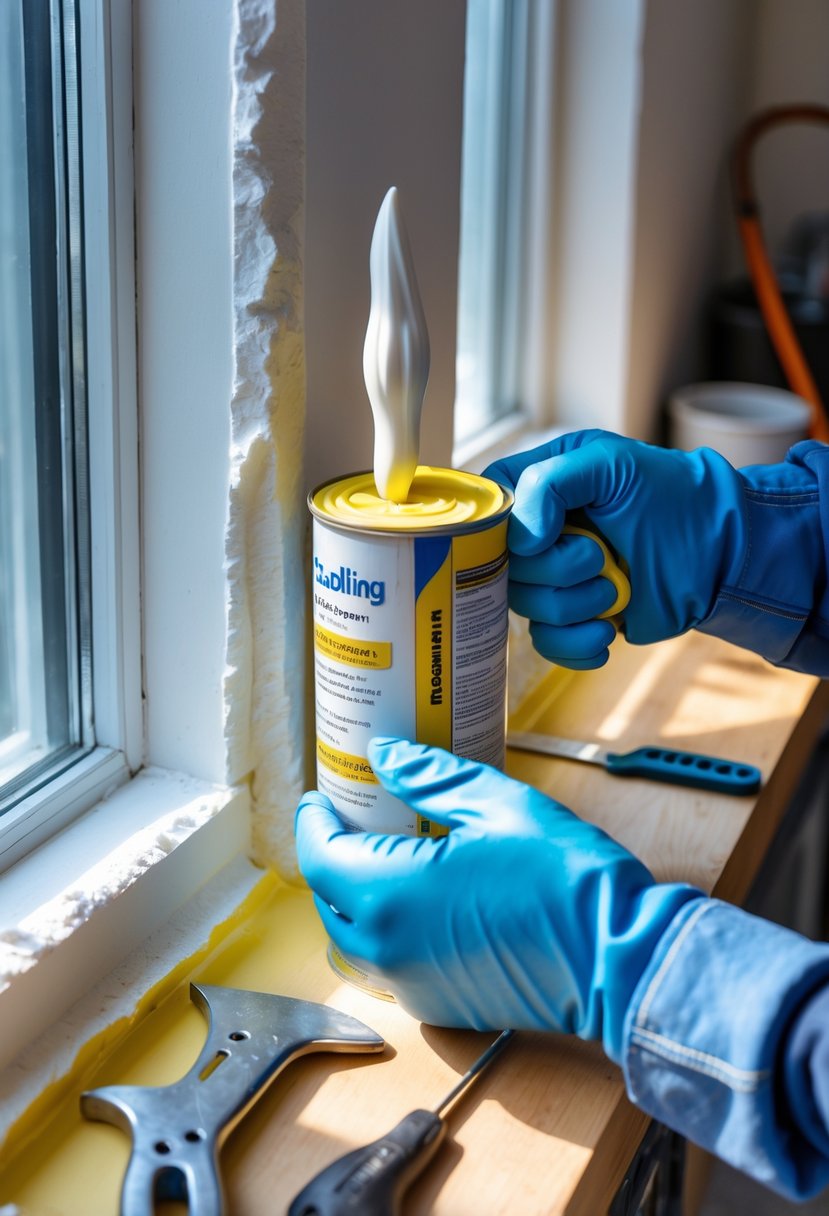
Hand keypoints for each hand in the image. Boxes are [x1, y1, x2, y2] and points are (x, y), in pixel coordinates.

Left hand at [295, 737, 700, 1061]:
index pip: (318, 855)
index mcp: (389, 895)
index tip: (321, 798)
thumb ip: (428, 777)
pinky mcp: (439, 1007)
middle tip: (354, 821)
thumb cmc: (562, 878)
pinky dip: (387, 933)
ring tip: (384, 858)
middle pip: (327, 899)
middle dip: (330, 857)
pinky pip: (388, 967)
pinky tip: (421, 902)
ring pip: (353, 939)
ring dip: (355, 898)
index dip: (313, 821)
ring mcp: (412, 985)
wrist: (617, 959)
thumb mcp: (494, 803)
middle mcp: (387, 949)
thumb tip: (384, 756)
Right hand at [485, 429, 747, 666]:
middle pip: (504, 569)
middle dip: (557, 572)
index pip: (488, 511)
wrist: (720, 552)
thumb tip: (519, 543)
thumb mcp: (608, 464)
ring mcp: (556, 579)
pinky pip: (548, 644)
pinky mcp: (575, 618)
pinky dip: (576, 643)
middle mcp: (540, 536)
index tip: (543, 536)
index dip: (503, 531)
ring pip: (527, 609)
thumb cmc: (669, 495)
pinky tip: (607, 629)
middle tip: (599, 557)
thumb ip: (548, 484)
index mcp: (538, 488)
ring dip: (575, 605)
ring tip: (615, 590)